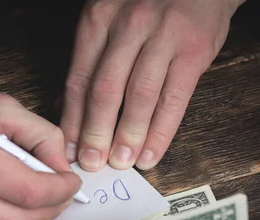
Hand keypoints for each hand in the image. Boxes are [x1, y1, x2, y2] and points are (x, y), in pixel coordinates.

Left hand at [60, 0, 243, 170]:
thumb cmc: (151, 5)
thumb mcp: (112, 18)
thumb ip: (92, 60)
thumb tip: (67, 109)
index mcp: (100, 19)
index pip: (79, 78)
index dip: (72, 120)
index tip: (68, 150)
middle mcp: (128, 25)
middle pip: (106, 89)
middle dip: (96, 133)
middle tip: (92, 163)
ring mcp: (163, 37)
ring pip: (140, 96)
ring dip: (128, 136)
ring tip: (121, 163)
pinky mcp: (193, 52)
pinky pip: (174, 100)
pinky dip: (161, 133)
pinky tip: (151, 154)